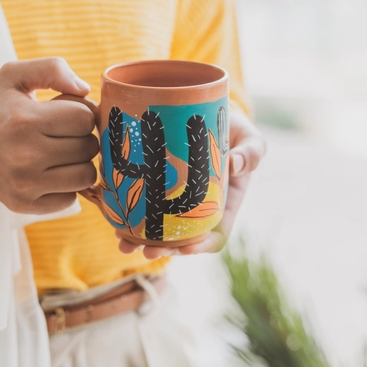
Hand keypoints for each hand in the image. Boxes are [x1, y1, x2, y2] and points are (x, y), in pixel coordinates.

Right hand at [0, 58, 98, 214]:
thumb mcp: (14, 75)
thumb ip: (52, 69)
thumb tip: (85, 89)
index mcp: (25, 120)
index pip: (85, 118)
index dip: (83, 112)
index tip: (67, 113)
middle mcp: (25, 155)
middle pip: (88, 147)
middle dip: (82, 137)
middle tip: (62, 134)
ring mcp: (25, 184)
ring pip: (86, 176)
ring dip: (79, 163)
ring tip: (60, 153)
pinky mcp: (25, 205)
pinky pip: (72, 199)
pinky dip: (67, 186)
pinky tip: (50, 172)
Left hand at [117, 108, 265, 258]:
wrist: (209, 115)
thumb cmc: (236, 131)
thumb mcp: (250, 140)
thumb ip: (250, 153)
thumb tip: (236, 164)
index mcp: (225, 202)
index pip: (215, 234)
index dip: (201, 246)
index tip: (186, 249)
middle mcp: (201, 207)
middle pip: (184, 238)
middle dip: (166, 249)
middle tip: (147, 251)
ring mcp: (180, 199)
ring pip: (161, 229)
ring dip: (143, 241)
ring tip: (124, 246)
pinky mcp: (161, 187)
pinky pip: (146, 207)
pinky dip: (131, 218)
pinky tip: (116, 223)